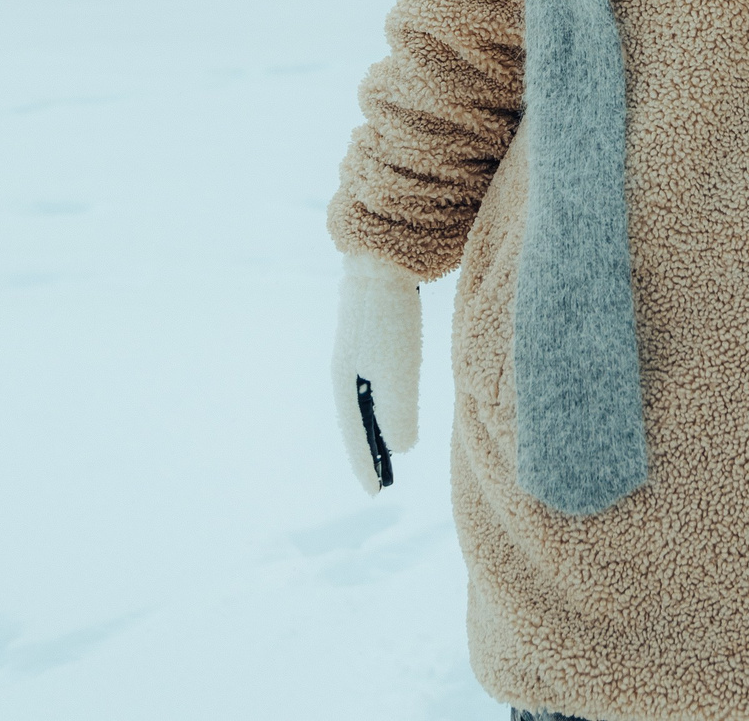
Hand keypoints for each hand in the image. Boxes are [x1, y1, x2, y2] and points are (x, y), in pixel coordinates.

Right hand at [331, 253, 420, 493]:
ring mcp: (359, 347)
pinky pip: (378, 379)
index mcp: (346, 380)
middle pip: (357, 419)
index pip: (355, 433)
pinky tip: (399, 400)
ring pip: (367, 399)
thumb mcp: (395, 371)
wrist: (383, 255)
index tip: (376, 494)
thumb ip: (397, 414)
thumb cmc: (389, 317)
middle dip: (369, 450)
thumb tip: (402, 448)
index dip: (366, 464)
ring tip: (392, 449)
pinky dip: (386, 401)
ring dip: (377, 427)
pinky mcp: (376, 330)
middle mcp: (347, 366)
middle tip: (382, 481)